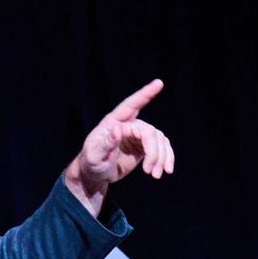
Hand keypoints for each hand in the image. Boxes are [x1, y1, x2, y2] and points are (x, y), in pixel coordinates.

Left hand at [66, 79, 172, 213]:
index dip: (145, 94)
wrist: (95, 174)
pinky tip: (165, 171)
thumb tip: (117, 130)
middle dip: (154, 152)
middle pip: (150, 132)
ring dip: (161, 158)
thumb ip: (104, 143)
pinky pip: (163, 148)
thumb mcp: (93, 155)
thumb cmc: (91, 163)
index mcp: (114, 123)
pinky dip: (167, 158)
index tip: (159, 83)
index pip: (131, 105)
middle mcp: (128, 125)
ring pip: (160, 140)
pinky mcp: (145, 146)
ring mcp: (138, 135)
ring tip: (155, 175)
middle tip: (151, 173)